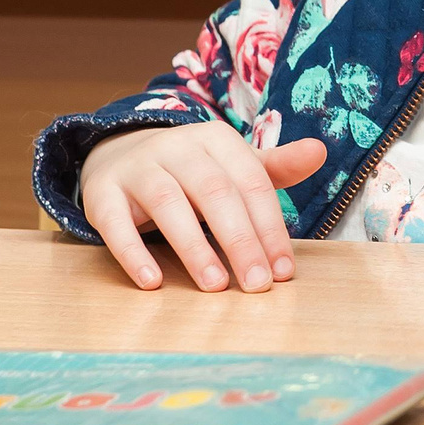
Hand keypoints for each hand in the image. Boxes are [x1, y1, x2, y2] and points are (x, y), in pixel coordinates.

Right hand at [78, 120, 329, 291]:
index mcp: (216, 139)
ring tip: (215, 285)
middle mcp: (177, 147)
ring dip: (193, 247)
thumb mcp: (232, 165)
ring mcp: (137, 168)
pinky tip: (151, 281)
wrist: (121, 153)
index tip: (283, 271)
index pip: (251, 182)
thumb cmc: (192, 171)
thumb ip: (274, 167)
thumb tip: (321, 151)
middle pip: (214, 192)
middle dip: (240, 241)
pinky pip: (114, 222)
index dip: (270, 227)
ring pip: (168, 204)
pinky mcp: (102, 193)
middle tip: (257, 285)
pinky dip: (132, 251)